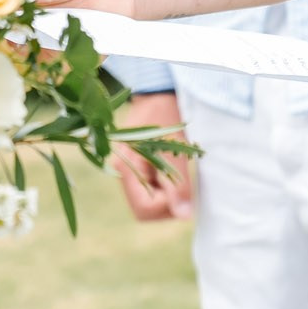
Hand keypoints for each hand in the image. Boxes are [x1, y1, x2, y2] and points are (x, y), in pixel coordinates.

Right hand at [109, 91, 194, 221]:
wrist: (156, 92)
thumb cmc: (165, 116)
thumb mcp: (175, 150)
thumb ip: (179, 185)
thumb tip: (184, 216)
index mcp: (125, 168)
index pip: (144, 210)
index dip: (166, 205)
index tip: (181, 187)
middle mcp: (122, 174)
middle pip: (145, 210)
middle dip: (167, 202)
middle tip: (182, 179)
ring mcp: (128, 172)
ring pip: (149, 201)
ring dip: (167, 192)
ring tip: (176, 168)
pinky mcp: (137, 168)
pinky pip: (152, 189)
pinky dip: (165, 184)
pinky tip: (170, 166)